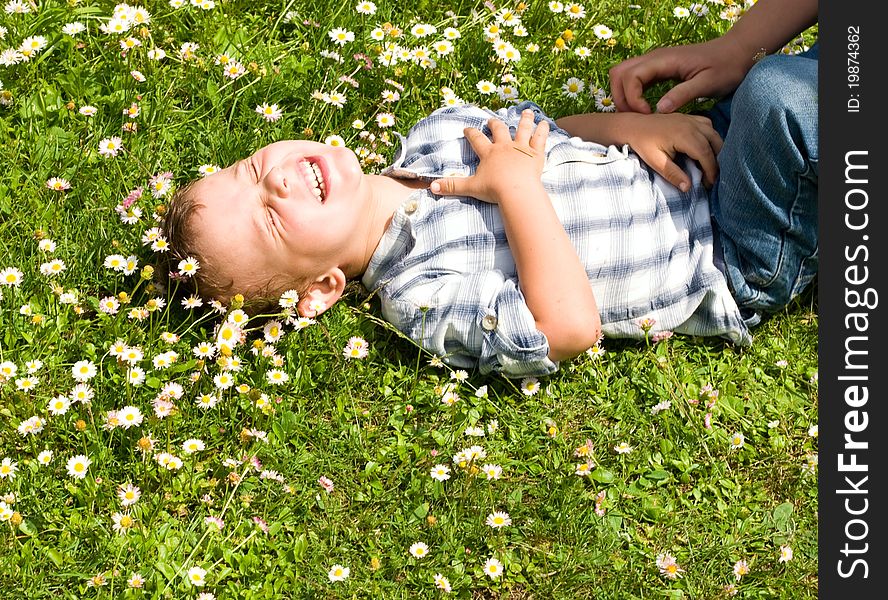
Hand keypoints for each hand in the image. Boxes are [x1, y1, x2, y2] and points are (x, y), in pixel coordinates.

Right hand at [430, 109, 548, 202]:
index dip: (471, 133)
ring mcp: (521, 148)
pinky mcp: (536, 153)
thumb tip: (431, 188)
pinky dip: (543, 130)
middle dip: (495, 124)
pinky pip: (540, 139)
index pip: (477, 139)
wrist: (516, 191)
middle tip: (493, 121)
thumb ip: (452, 186)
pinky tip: (544, 123)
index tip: (467, 129)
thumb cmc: (494, 190)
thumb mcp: (470, 187)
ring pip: (523, 129)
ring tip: (526, 112)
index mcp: (489, 153)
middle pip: (499, 130)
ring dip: (524, 119)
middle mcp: (505, 146)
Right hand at [609, 36, 749, 113]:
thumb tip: (659, 110)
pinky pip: (634, 79)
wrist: (737, 52)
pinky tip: (645, 110)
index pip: (631, 76)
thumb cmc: (726, 67)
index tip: (648, 114)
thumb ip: (682, 94)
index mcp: (664, 60)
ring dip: (623, 96)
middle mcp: (654, 58)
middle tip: (636, 117)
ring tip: (638, 115)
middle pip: (618, 73)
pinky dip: (632, 94)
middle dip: (620, 97)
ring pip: (623, 75)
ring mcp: (655, 62)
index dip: (632, 98)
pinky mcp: (658, 69)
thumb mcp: (707, 83)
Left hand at [623, 113, 722, 189]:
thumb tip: (688, 188)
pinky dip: (711, 137)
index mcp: (684, 135)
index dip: (711, 170)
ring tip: (711, 165)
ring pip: (714, 133)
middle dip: (717, 161)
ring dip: (716, 149)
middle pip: (714, 143)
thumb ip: (673, 174)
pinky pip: (708, 126)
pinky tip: (705, 148)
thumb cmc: (642, 144)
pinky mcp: (688, 117)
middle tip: (712, 177)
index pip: (706, 154)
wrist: (632, 126)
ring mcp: (691, 119)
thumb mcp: (655, 162)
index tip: (710, 184)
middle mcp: (691, 124)